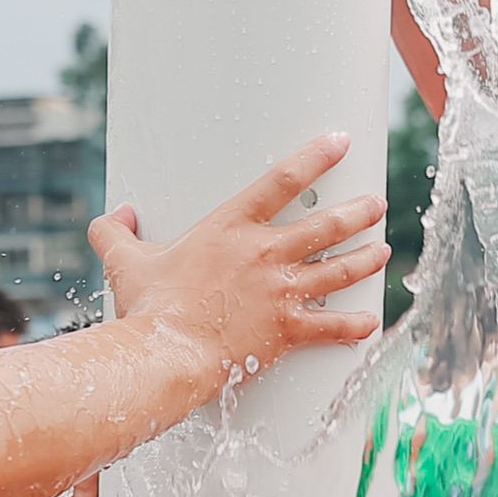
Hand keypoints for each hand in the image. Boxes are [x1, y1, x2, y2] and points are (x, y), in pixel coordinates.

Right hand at [91, 135, 388, 380]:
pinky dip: (355, 326)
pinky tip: (370, 321)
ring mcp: (281, 292)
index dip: (317, 157)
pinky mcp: (288, 330)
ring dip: (366, 259)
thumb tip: (115, 216)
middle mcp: (265, 254)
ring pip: (340, 270)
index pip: (283, 180)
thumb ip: (117, 233)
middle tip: (375, 205)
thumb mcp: (125, 262)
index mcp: (231, 228)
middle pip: (327, 225)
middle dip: (358, 212)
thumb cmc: (149, 308)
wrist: (165, 354)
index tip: (340, 143)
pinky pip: (333, 327)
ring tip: (382, 251)